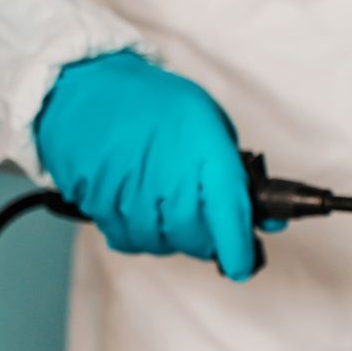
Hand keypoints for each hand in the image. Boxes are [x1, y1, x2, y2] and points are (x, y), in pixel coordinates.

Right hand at [34, 51, 259, 280]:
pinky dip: (138, 234)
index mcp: (205, 152)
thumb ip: (236, 172)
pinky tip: (140, 210)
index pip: (229, 214)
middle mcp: (168, 175)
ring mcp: (129, 191)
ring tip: (168, 209)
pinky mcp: (97, 202)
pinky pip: (124, 238)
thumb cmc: (153, 102)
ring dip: (169, 237)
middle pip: (192, 237)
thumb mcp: (209, 123)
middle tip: (206, 229)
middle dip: (205, 241)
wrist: (87, 85)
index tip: (243, 265)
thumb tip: (264, 217)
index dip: (238, 248)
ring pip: (158, 242)